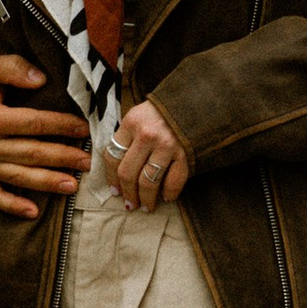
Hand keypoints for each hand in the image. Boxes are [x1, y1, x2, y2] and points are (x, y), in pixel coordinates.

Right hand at [0, 53, 90, 220]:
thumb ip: (13, 68)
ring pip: (19, 177)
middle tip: (87, 161)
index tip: (83, 128)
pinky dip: (12, 206)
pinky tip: (33, 212)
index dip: (61, 126)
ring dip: (47, 183)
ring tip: (72, 185)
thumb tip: (41, 79)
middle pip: (31, 153)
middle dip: (63, 158)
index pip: (33, 124)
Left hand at [107, 97, 190, 211]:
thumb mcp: (139, 116)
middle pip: (128, 174)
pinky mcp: (185, 153)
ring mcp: (167, 145)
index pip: (112, 157)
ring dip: (146, 199)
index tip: (115, 191)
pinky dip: (170, 193)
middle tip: (130, 205)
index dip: (111, 179)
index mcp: (131, 123)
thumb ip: (127, 138)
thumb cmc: (162, 111)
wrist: (195, 100)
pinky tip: (167, 198)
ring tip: (147, 207)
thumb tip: (116, 170)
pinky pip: (174, 181)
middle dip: (128, 194)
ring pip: (148, 182)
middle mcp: (146, 134)